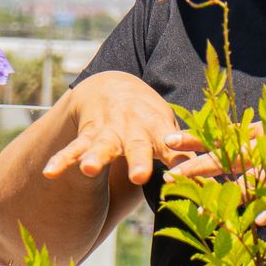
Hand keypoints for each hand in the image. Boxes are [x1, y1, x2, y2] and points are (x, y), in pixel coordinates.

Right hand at [41, 71, 184, 185]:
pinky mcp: (87, 134)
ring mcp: (108, 131)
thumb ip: (184, 155)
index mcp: (159, 130)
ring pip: (101, 145)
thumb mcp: (168, 130)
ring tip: (90, 169)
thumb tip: (215, 179)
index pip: (173, 148)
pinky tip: (50, 172)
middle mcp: (133, 129)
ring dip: (95, 156)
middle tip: (140, 176)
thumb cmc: (149, 119)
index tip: (184, 176)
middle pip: (136, 146)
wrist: (114, 87)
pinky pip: (73, 148)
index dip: (179, 160)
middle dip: (138, 160)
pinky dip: (62, 159)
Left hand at [165, 88, 265, 221]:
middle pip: (226, 155)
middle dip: (197, 164)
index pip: (225, 135)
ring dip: (221, 190)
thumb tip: (264, 135)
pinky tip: (255, 222)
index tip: (171, 139)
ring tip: (198, 203)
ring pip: (248, 176)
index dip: (198, 137)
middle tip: (169, 173)